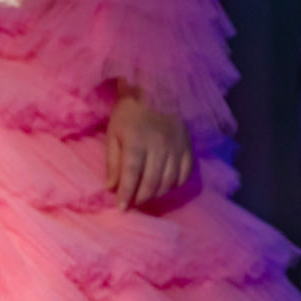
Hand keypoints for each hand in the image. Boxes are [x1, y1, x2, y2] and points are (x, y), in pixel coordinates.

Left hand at [104, 82, 192, 210]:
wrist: (154, 90)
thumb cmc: (128, 113)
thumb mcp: (113, 134)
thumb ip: (112, 162)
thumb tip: (112, 187)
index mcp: (136, 143)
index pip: (132, 176)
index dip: (127, 195)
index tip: (122, 209)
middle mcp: (159, 147)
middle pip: (152, 182)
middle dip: (141, 197)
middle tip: (134, 203)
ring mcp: (176, 147)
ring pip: (169, 181)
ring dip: (157, 193)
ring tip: (147, 195)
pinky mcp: (188, 146)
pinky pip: (185, 173)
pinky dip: (176, 184)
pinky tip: (166, 185)